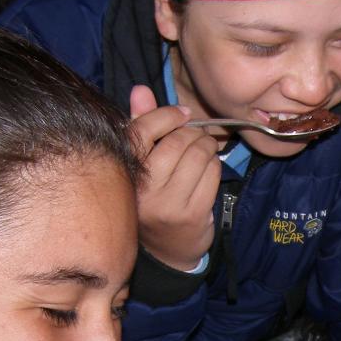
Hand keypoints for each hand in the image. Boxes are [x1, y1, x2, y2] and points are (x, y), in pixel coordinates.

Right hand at [129, 85, 220, 269]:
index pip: (142, 131)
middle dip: (193, 133)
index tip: (181, 114)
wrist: (167, 251)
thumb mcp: (141, 163)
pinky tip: (209, 170)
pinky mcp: (193, 214)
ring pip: (198, 156)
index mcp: (125, 173)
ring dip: (208, 147)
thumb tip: (141, 89)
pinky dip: (215, 165)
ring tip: (204, 150)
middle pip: (177, 142)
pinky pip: (213, 174)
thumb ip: (140, 125)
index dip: (166, 115)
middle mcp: (143, 190)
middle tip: (197, 136)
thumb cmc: (153, 198)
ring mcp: (168, 205)